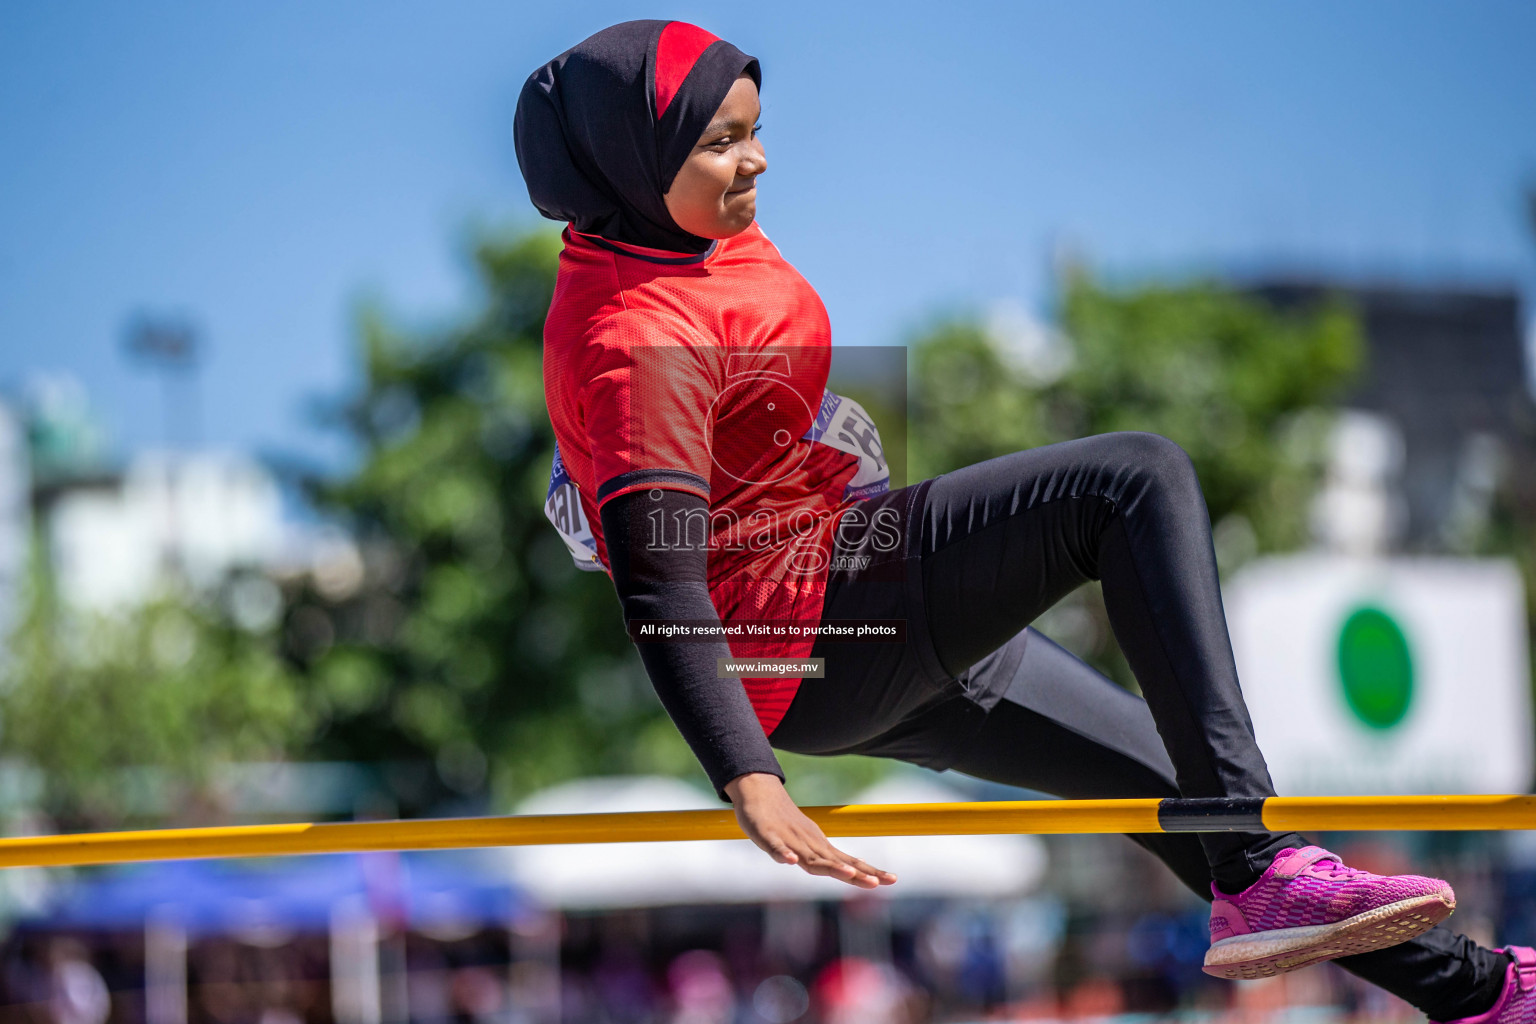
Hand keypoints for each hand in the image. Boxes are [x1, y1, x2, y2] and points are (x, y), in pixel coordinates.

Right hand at [724, 773, 896, 888]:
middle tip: (878, 883)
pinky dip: (784, 854)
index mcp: (819, 847)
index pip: (849, 862)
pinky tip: (791, 861)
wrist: (758, 791)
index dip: (869, 872)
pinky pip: (776, 846)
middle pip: (835, 863)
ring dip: (829, 866)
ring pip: (810, 857)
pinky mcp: (767, 835)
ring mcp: (789, 840)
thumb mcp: (807, 842)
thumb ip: (824, 859)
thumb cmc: (783, 821)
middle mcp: (809, 844)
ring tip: (848, 874)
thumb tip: (853, 869)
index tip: (893, 880)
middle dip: (857, 873)